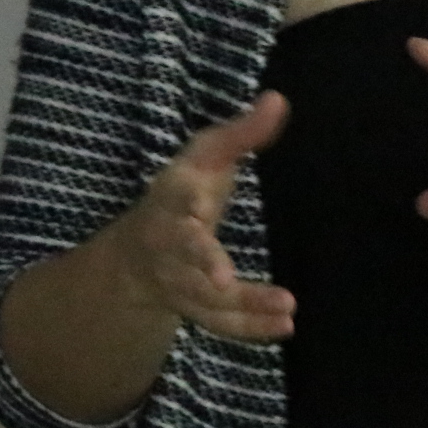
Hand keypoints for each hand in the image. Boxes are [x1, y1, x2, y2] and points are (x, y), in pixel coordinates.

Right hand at [101, 91, 296, 340]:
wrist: (140, 251)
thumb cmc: (184, 192)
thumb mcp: (207, 156)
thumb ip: (242, 133)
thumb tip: (279, 98)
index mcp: (171, 198)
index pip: (175, 198)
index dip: (185, 202)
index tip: (199, 205)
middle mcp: (169, 242)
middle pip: (182, 256)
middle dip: (203, 266)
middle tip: (226, 279)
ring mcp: (178, 280)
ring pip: (204, 298)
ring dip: (244, 305)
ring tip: (288, 310)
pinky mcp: (194, 307)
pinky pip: (219, 323)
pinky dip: (251, 329)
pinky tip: (286, 327)